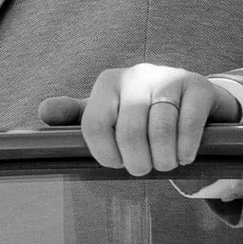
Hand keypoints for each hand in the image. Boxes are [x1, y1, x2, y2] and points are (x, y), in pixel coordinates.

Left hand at [42, 65, 242, 176]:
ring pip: (160, 130)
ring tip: (166, 163)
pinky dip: (186, 148)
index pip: (94, 125)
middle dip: (137, 161)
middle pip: (129, 132)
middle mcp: (136, 75)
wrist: (194, 100)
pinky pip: (188, 124)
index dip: (105, 154)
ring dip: (164, 159)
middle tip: (145, 168)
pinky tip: (185, 155)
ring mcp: (169, 77)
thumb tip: (44, 111)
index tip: (116, 163)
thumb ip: (75, 116)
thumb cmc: (142, 113)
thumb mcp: (108, 112)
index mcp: (108, 83)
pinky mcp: (198, 86)